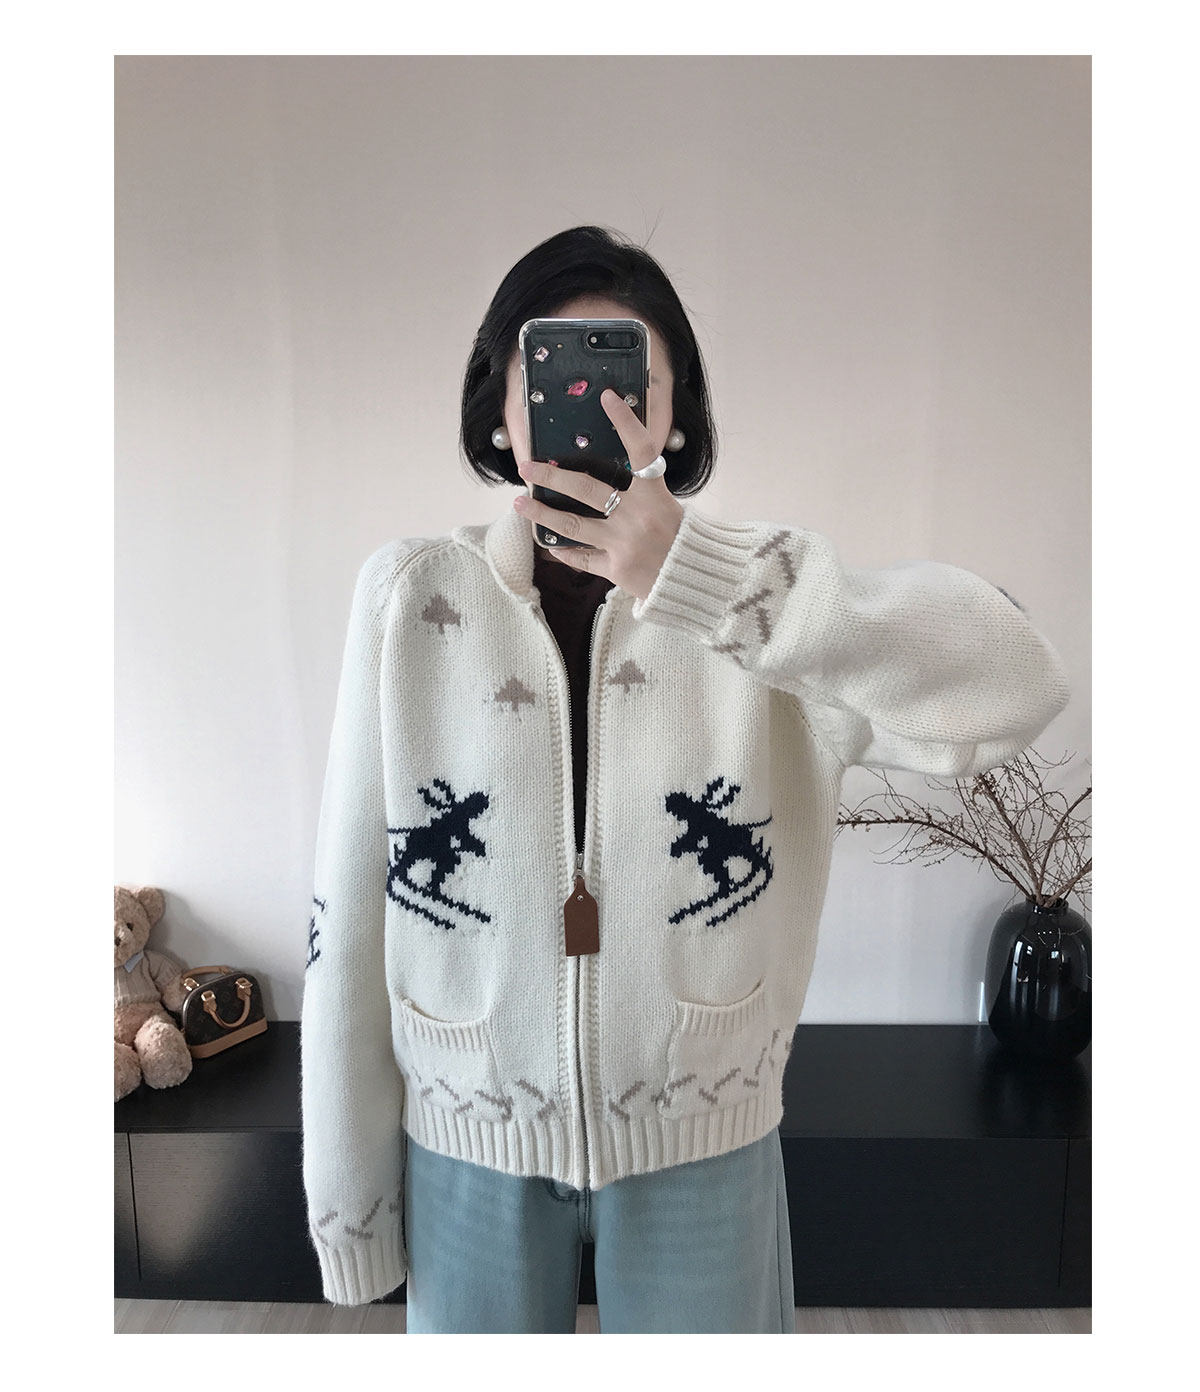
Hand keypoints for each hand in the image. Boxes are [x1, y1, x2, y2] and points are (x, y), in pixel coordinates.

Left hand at [512, 389, 683, 601]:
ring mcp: (624, 543)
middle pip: (585, 488)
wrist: (697, 581)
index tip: (607, 397)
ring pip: (572, 524)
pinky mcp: (616, 568)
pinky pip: (581, 558)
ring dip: (541, 514)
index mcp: (656, 495)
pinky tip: (549, 544)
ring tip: (519, 504)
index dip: (625, 421)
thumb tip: (608, 474)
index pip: (641, 449)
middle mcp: (637, 515)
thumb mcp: (669, 507)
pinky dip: (564, 551)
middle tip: (527, 467)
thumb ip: (643, 491)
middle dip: (551, 477)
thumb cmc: (683, 541)